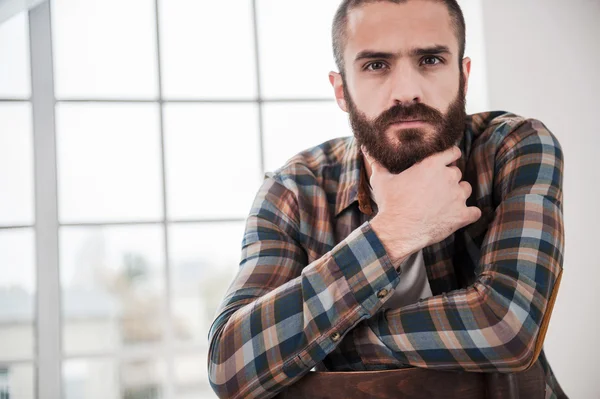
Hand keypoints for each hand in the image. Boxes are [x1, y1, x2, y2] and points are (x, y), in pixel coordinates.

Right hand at [364, 146, 481, 265]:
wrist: (397, 230)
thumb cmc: (390, 204)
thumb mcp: (381, 180)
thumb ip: (377, 163)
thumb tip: (365, 148)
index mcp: (432, 164)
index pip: (453, 152)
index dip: (449, 157)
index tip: (445, 162)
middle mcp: (449, 177)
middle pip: (457, 172)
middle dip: (449, 179)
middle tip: (436, 189)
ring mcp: (458, 196)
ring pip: (466, 190)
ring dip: (458, 195)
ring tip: (444, 203)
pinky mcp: (462, 215)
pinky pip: (475, 212)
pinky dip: (468, 214)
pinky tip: (458, 216)